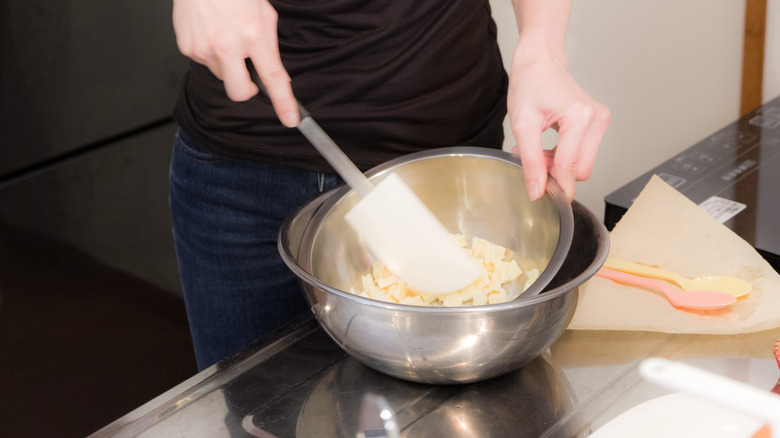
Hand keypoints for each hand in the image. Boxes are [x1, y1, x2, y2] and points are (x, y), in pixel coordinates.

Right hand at [172, 0, 298, 126]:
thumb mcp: (263, 13)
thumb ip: (268, 44)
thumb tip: (271, 69)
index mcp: (252, 34)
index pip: (272, 77)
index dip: (283, 102)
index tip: (290, 119)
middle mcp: (227, 44)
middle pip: (239, 92)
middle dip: (247, 90)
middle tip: (249, 76)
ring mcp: (205, 48)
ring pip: (222, 75)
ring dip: (227, 64)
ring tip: (225, 36)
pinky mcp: (188, 47)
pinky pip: (204, 62)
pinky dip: (210, 53)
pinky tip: (211, 32)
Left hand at [507, 45, 609, 201]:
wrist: (539, 62)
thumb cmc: (530, 84)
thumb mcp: (522, 125)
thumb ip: (530, 161)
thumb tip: (537, 192)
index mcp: (580, 117)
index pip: (570, 167)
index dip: (553, 185)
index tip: (537, 194)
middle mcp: (596, 118)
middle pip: (580, 170)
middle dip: (555, 173)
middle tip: (530, 159)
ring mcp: (600, 120)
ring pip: (582, 165)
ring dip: (558, 165)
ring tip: (536, 149)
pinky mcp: (598, 123)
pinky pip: (583, 154)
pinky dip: (564, 157)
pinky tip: (547, 146)